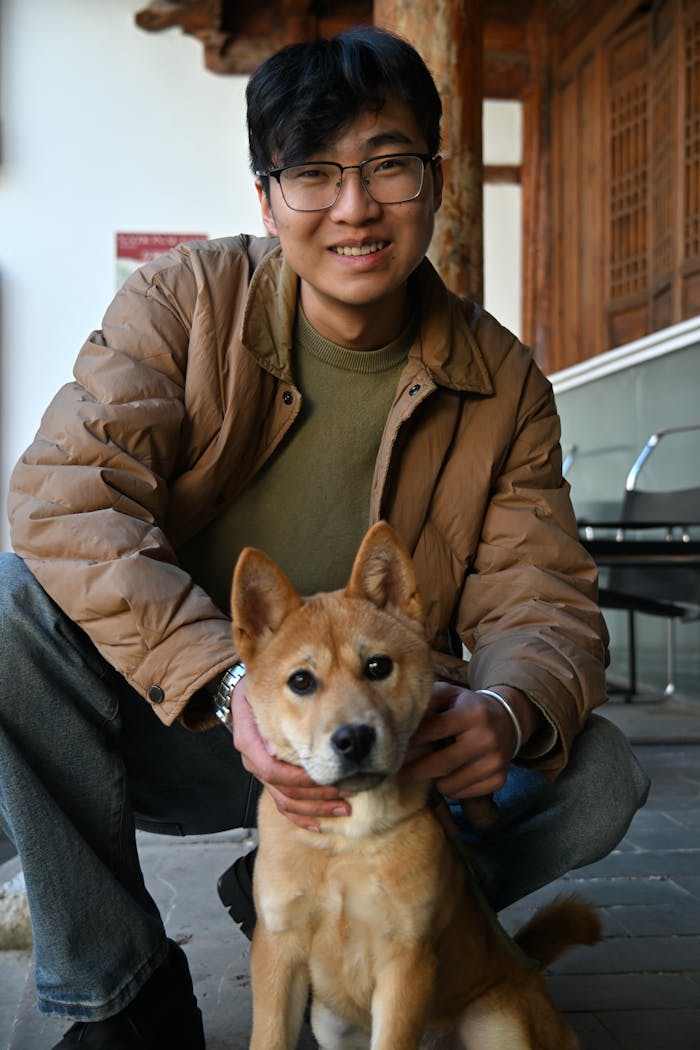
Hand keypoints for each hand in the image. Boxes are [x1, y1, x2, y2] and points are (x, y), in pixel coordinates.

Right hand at [231, 679, 350, 831]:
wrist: (246, 693)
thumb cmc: (258, 687)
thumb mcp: (260, 685)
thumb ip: (276, 696)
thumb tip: (298, 701)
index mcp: (249, 741)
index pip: (272, 770)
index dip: (300, 779)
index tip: (329, 777)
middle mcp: (253, 760)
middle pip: (283, 790)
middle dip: (316, 795)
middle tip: (347, 793)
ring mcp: (261, 772)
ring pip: (285, 801)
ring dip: (315, 808)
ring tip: (344, 807)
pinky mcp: (270, 778)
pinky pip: (283, 804)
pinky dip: (301, 816)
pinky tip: (321, 824)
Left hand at [400, 681, 537, 800]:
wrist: (507, 720)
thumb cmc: (467, 706)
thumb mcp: (449, 694)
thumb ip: (427, 703)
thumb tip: (401, 722)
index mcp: (472, 713)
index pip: (434, 730)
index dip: (411, 741)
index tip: (393, 750)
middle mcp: (487, 738)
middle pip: (442, 764)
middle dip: (414, 771)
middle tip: (395, 775)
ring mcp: (495, 761)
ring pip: (451, 784)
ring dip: (433, 781)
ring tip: (426, 771)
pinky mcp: (499, 779)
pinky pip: (463, 793)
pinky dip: (450, 788)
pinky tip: (447, 776)